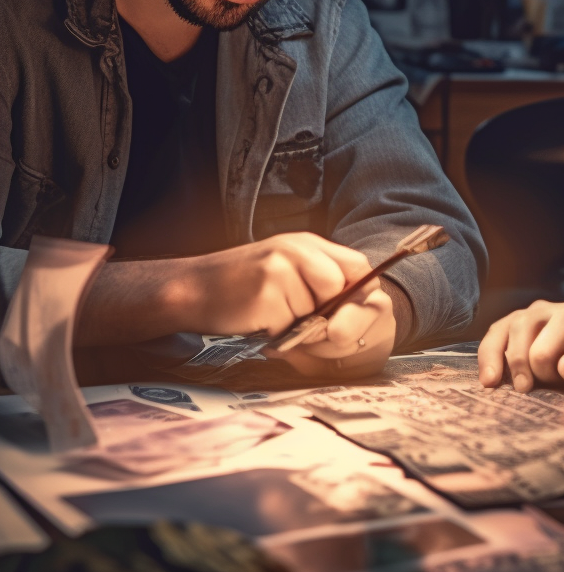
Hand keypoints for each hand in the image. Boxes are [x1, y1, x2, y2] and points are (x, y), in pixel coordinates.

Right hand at [185, 232, 394, 376]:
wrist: (190, 288)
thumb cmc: (240, 282)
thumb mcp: (285, 265)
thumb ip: (319, 276)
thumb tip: (362, 299)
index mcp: (305, 242)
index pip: (357, 265)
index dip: (358, 291)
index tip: (344, 309)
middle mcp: (296, 250)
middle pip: (340, 290)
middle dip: (325, 312)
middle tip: (296, 315)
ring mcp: (280, 270)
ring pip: (316, 313)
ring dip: (297, 323)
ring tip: (270, 311)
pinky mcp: (266, 295)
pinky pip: (290, 327)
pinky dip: (277, 332)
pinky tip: (256, 318)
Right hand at [478, 300, 563, 391]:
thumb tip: (562, 367)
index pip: (545, 348)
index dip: (546, 372)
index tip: (559, 384)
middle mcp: (547, 308)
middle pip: (521, 330)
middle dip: (519, 363)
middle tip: (524, 390)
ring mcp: (528, 312)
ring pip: (503, 328)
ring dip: (494, 358)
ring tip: (490, 384)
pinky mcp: (515, 321)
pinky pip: (495, 332)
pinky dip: (487, 354)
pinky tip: (487, 378)